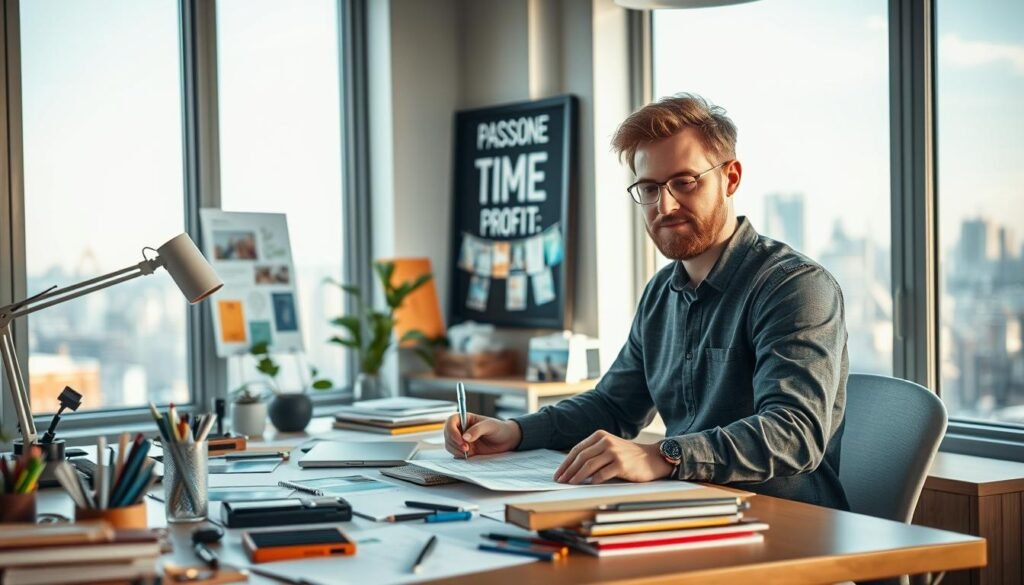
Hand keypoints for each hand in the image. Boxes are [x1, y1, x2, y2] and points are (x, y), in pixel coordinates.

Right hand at [443, 412, 521, 457]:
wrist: (507, 441)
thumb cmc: (499, 429)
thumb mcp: (490, 426)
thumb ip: (477, 430)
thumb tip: (465, 437)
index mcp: (465, 418)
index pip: (451, 422)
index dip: (452, 431)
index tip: (461, 440)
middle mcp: (461, 429)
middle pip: (448, 435)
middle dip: (455, 443)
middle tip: (467, 449)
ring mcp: (462, 440)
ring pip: (449, 445)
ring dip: (456, 450)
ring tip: (470, 452)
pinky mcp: (465, 450)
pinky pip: (456, 453)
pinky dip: (460, 456)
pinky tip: (470, 456)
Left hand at [553, 430, 673, 484]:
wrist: (652, 458)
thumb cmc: (627, 456)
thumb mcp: (608, 448)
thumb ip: (593, 453)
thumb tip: (571, 469)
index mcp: (600, 436)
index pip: (577, 449)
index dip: (565, 463)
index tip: (558, 474)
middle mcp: (606, 441)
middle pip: (581, 457)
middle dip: (568, 470)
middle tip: (560, 481)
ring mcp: (614, 452)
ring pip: (589, 465)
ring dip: (577, 476)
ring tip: (570, 484)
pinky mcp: (622, 464)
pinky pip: (603, 473)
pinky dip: (594, 480)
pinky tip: (588, 485)